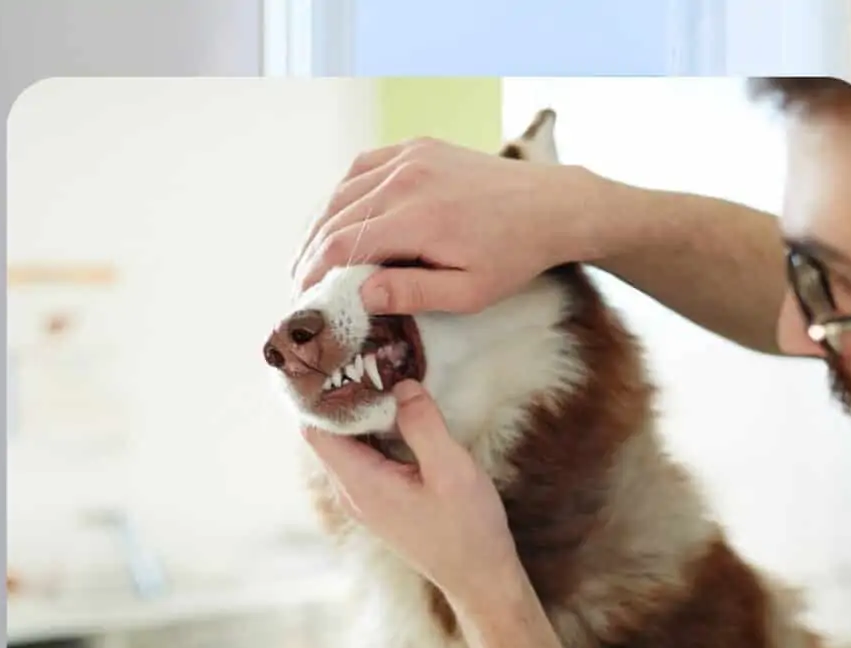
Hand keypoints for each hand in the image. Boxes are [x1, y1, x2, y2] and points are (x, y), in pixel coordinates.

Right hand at [292, 137, 595, 315]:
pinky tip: (338, 217)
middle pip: (336, 217)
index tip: (303, 297)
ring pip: (344, 190)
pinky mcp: (418, 147)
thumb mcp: (468, 291)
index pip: (344, 245)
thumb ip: (413, 293)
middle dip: (311, 253)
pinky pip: (364, 166)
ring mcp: (411, 157)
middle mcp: (407, 179)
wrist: (550, 206)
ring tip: (311, 256)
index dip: (315, 273)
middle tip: (300, 283)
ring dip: (321, 224)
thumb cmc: (512, 257)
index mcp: (418, 219)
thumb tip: (361, 295)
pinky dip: (344, 193)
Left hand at [302, 380, 524, 614]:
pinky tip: (400, 414)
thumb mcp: (452, 470)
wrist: (479, 577)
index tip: (345, 360)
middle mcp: (352, 492)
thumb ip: (423, 425)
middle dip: (343, 396)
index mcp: (360, 484)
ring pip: (347, 444)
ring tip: (385, 378)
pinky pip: (365, 456)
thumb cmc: (467, 528)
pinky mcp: (380, 500)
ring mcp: (364, 498)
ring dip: (362, 413)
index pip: (315, 429)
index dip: (322, 394)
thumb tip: (401, 385)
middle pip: (327, 433)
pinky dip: (376, 431)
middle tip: (370, 359)